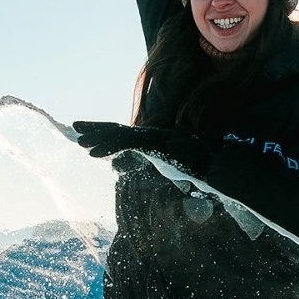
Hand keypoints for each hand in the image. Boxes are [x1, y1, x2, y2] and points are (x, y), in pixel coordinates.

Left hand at [73, 120, 212, 176]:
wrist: (223, 168)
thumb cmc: (205, 171)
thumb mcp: (181, 168)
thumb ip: (166, 160)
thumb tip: (149, 154)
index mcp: (158, 140)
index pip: (130, 135)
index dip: (110, 133)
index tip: (90, 135)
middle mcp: (156, 136)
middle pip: (123, 130)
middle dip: (98, 128)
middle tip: (75, 127)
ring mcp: (157, 138)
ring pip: (123, 134)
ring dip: (100, 138)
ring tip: (81, 143)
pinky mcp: (158, 145)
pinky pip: (130, 143)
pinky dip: (110, 145)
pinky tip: (93, 153)